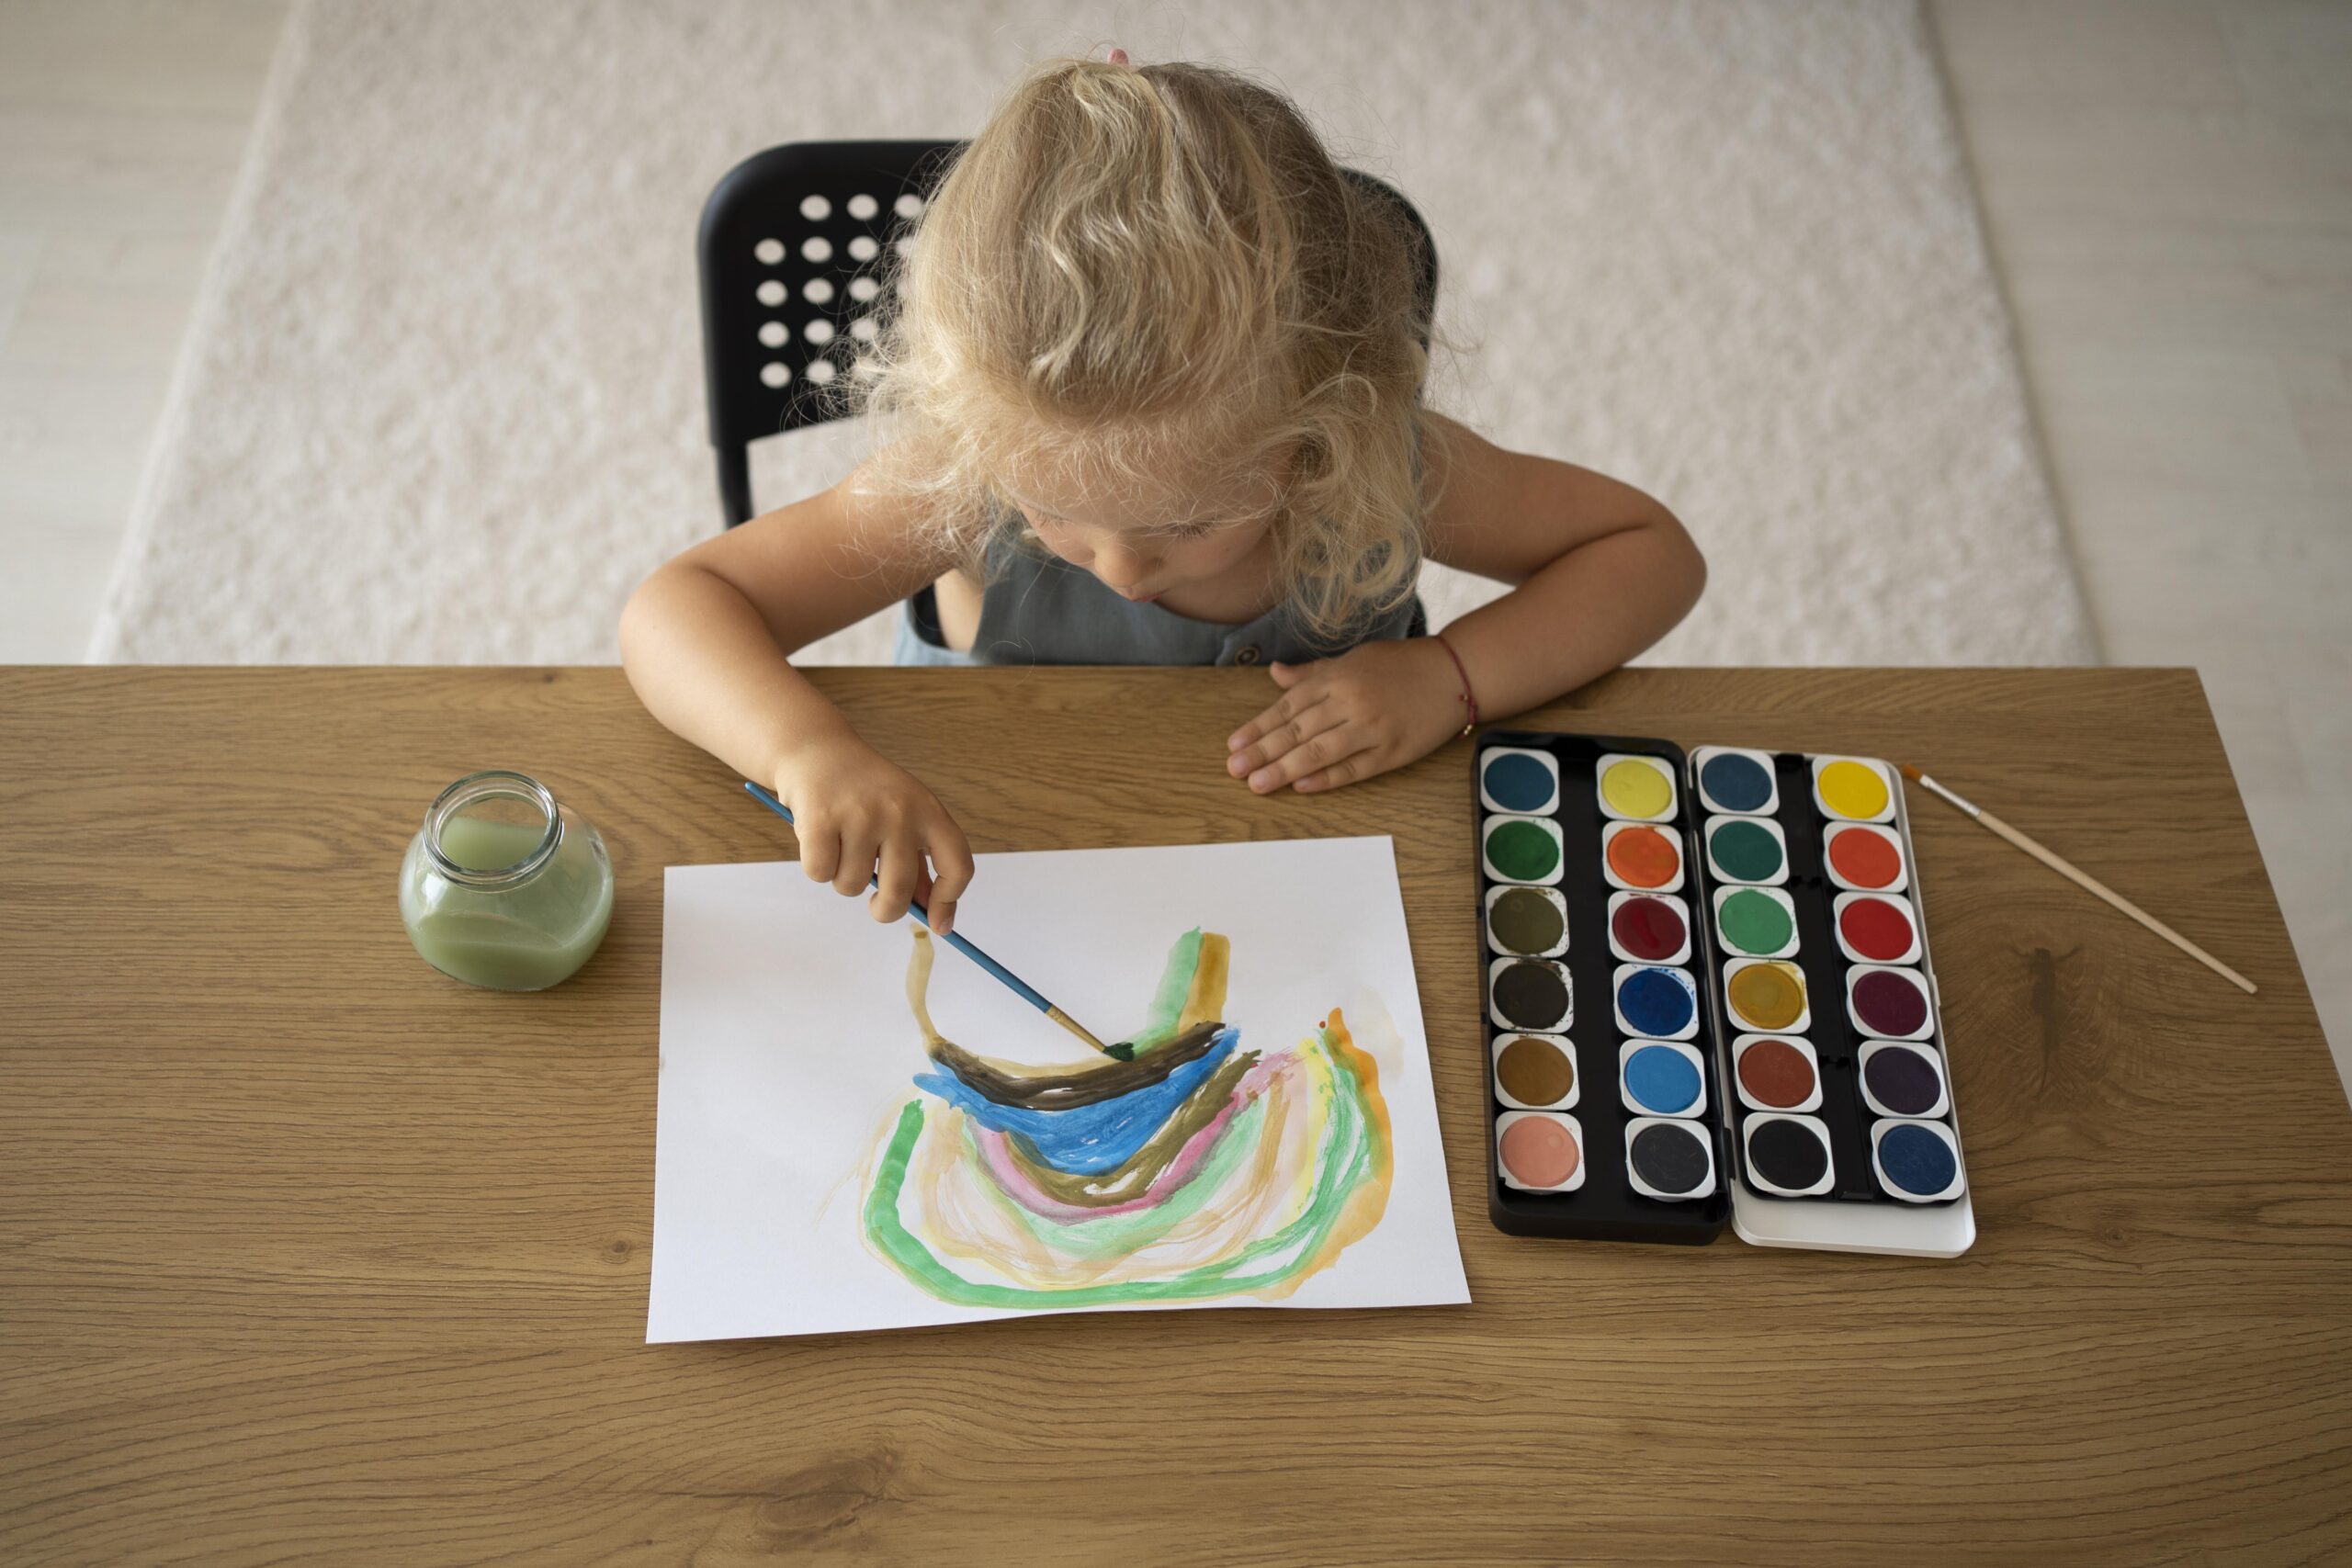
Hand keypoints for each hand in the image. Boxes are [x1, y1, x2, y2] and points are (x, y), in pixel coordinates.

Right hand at [773, 737, 974, 931]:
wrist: (818, 751)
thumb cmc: (865, 793)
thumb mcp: (904, 816)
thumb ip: (919, 864)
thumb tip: (935, 917)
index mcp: (929, 810)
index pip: (958, 866)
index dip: (949, 901)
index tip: (936, 922)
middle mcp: (900, 811)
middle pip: (900, 891)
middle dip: (885, 910)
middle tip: (876, 905)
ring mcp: (860, 813)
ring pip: (853, 886)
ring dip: (844, 880)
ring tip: (841, 849)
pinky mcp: (820, 818)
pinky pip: (820, 873)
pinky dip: (817, 868)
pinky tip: (820, 840)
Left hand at [1225, 639, 1467, 793]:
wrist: (1453, 673)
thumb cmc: (1400, 665)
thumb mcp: (1353, 659)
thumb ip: (1312, 673)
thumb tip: (1275, 673)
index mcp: (1337, 678)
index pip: (1288, 706)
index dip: (1259, 727)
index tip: (1234, 744)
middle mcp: (1350, 702)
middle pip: (1298, 731)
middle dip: (1262, 751)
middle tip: (1235, 770)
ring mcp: (1372, 728)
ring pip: (1320, 752)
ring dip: (1285, 769)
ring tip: (1258, 785)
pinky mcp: (1392, 752)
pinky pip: (1354, 768)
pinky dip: (1327, 778)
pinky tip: (1302, 786)